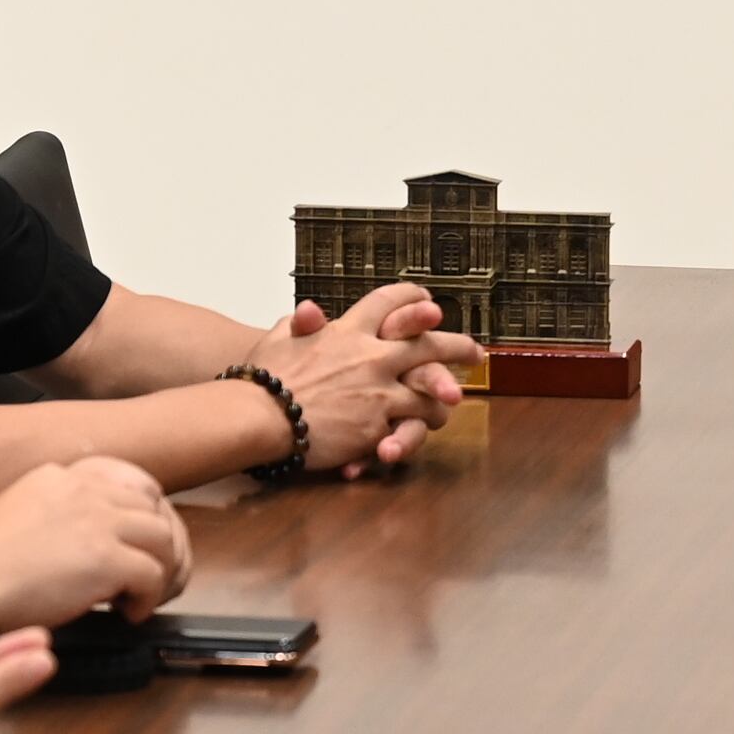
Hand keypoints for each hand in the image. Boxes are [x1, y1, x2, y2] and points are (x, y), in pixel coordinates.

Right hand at [0, 457, 193, 626]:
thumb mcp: (21, 512)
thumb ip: (58, 514)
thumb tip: (85, 543)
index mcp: (65, 477)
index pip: (133, 482)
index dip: (146, 516)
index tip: (143, 544)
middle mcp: (87, 492)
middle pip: (153, 510)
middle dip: (159, 545)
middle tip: (149, 577)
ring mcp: (99, 523)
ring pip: (162, 540)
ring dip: (159, 571)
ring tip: (141, 596)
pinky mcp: (107, 559)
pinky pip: (152, 576)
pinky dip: (147, 599)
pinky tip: (128, 614)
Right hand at [257, 284, 480, 472]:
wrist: (258, 415)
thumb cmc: (262, 378)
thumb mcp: (279, 338)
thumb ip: (301, 324)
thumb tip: (310, 311)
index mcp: (349, 332)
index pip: (390, 303)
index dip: (412, 299)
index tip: (429, 302)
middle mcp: (373, 357)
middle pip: (430, 345)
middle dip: (457, 347)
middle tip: (476, 352)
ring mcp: (379, 392)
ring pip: (430, 395)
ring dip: (440, 399)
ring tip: (446, 403)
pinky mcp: (377, 426)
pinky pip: (409, 429)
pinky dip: (413, 433)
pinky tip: (419, 433)